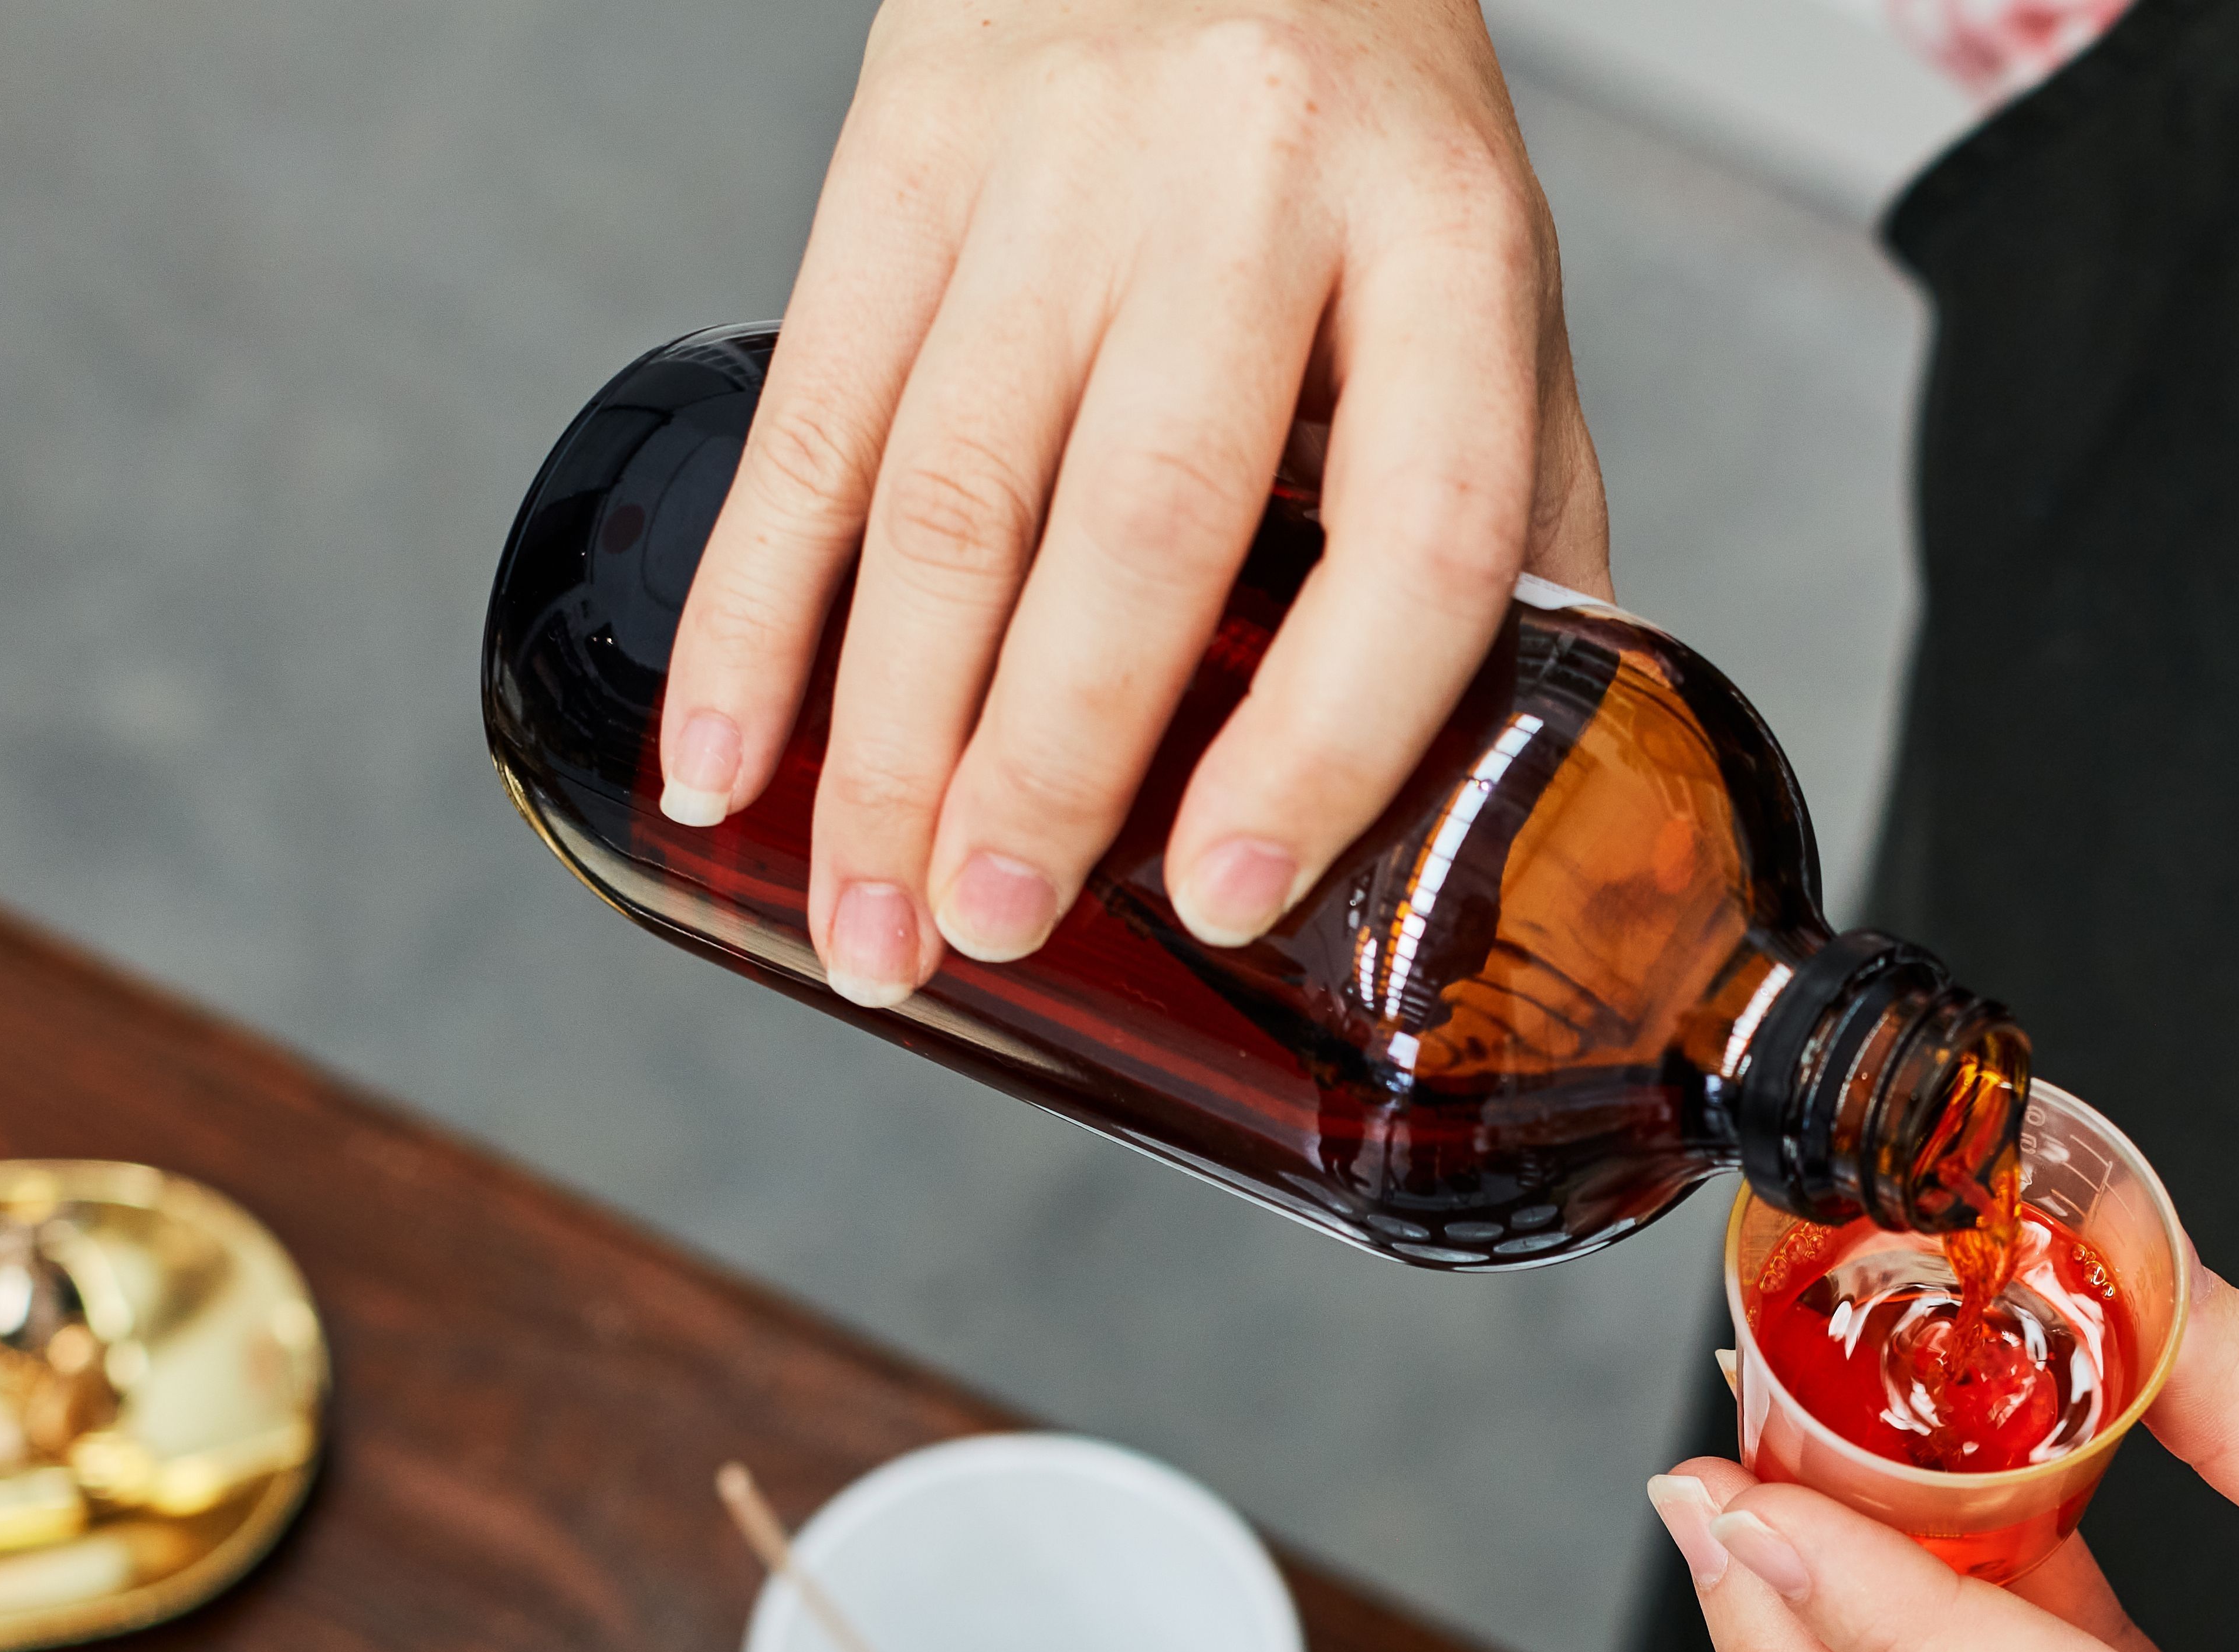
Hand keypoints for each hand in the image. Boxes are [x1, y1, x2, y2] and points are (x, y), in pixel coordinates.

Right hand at [657, 0, 1609, 1000]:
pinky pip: (808, 415)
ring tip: (871, 921)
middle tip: (994, 929)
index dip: (1326, 736)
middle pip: (1140, 518)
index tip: (1239, 893)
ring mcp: (1056, 161)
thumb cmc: (1363, 136)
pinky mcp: (896, 151)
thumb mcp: (1488, 297)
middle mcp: (1249, 185)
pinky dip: (750, 612)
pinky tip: (722, 761)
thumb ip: (1507, 528)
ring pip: (946, 491)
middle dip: (1048, 760)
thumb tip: (1516, 797)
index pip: (1413, 528)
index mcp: (1442, 238)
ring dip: (888, 738)